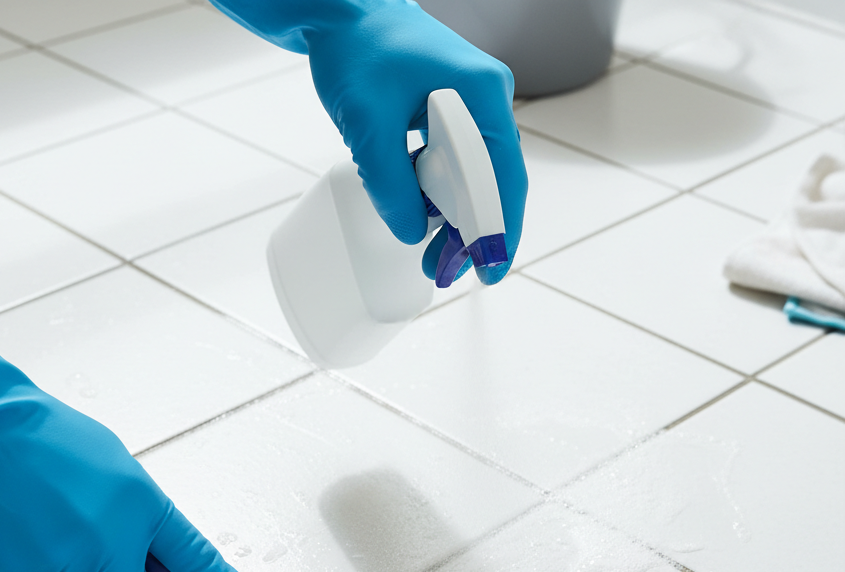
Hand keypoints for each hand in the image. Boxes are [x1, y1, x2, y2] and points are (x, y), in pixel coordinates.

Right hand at [0, 392, 270, 571]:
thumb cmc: (42, 438)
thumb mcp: (115, 469)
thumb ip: (136, 518)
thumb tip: (143, 556)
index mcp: (141, 507)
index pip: (198, 562)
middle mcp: (108, 540)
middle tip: (81, 549)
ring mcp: (60, 562)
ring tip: (35, 524)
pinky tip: (8, 530)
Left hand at [306, 2, 526, 283]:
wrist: (341, 12)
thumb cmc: (358, 51)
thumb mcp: (369, 128)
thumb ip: (391, 185)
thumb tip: (412, 233)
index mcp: (482, 95)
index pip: (503, 175)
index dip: (498, 228)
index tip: (490, 268)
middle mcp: (485, 99)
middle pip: (491, 180)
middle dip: (473, 232)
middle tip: (451, 272)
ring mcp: (468, 105)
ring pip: (470, 176)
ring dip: (453, 217)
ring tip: (432, 255)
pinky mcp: (447, 111)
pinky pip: (452, 162)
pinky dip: (437, 193)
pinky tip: (419, 215)